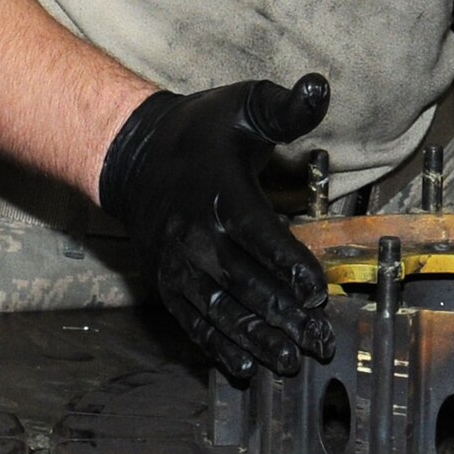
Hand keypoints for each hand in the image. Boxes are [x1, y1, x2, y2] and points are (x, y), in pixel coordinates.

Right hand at [99, 72, 335, 382]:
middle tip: (320, 340)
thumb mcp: (244, 105)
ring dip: (256, 338)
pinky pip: (193, 318)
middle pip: (244, 281)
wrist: (133, 155)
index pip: (258, 235)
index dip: (288, 266)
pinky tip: (244, 366)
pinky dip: (218, 345)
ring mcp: (178, 262)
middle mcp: (195, 233)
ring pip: (220, 308)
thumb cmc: (201, 129)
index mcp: (220, 191)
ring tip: (290, 361)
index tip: (317, 292)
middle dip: (284, 315)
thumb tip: (320, 87)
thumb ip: (286, 106)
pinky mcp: (167, 281)